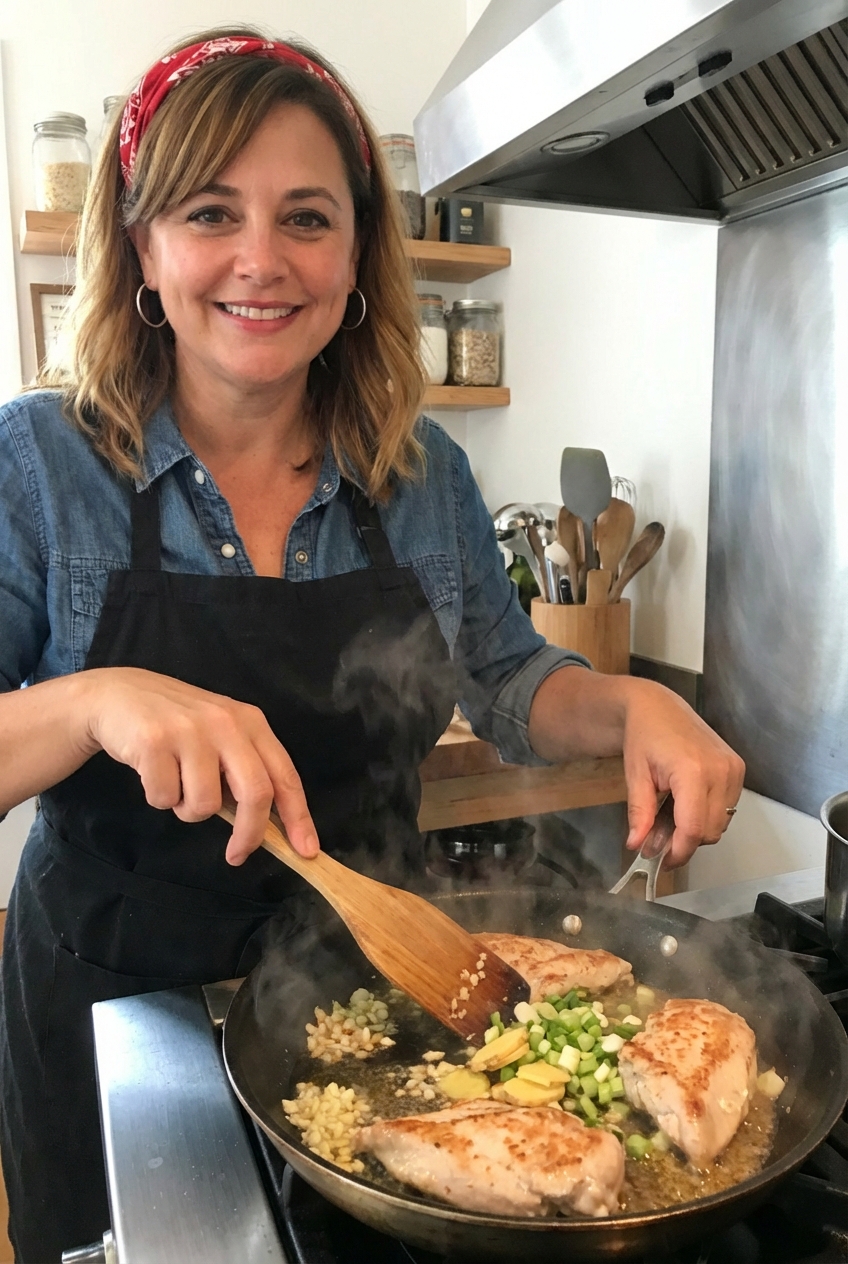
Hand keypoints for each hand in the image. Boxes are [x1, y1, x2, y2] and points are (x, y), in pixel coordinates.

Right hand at [80, 667, 318, 864]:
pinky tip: (150, 771)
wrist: (117, 695)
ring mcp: (189, 730)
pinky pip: (164, 798)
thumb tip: (268, 826)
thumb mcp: (219, 737)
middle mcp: (226, 722)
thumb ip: (243, 772)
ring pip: (205, 804)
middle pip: (255, 794)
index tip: (307, 850)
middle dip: (249, 834)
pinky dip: (157, 798)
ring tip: (175, 784)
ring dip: (187, 809)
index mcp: (251, 722)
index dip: (298, 816)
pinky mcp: (153, 741)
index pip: (284, 775)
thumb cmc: (175, 725)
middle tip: (236, 855)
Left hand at [621, 683, 744, 867]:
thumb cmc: (643, 735)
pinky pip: (728, 807)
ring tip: (668, 818)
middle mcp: (720, 771)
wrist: (657, 706)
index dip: (678, 852)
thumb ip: (639, 813)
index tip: (662, 862)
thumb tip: (637, 846)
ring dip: (696, 830)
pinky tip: (685, 805)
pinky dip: (707, 814)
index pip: (693, 829)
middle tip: (657, 840)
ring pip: (721, 823)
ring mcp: (733, 769)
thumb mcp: (635, 775)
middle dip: (684, 843)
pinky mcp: (738, 768)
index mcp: (692, 771)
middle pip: (710, 831)